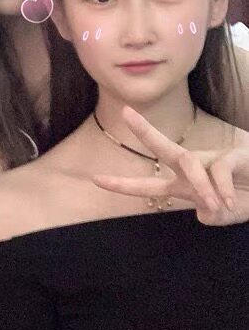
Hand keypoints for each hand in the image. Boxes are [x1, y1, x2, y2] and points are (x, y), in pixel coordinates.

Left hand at [94, 107, 248, 225]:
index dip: (123, 184)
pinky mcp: (232, 156)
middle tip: (126, 112)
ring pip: (190, 164)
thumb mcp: (223, 215)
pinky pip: (218, 170)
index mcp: (183, 185)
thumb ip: (211, 216)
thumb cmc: (244, 199)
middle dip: (144, 131)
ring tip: (219, 206)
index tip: (96, 179)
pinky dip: (222, 190)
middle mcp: (193, 168)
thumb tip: (202, 212)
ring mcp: (212, 159)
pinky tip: (231, 202)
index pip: (148, 185)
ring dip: (201, 188)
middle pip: (164, 147)